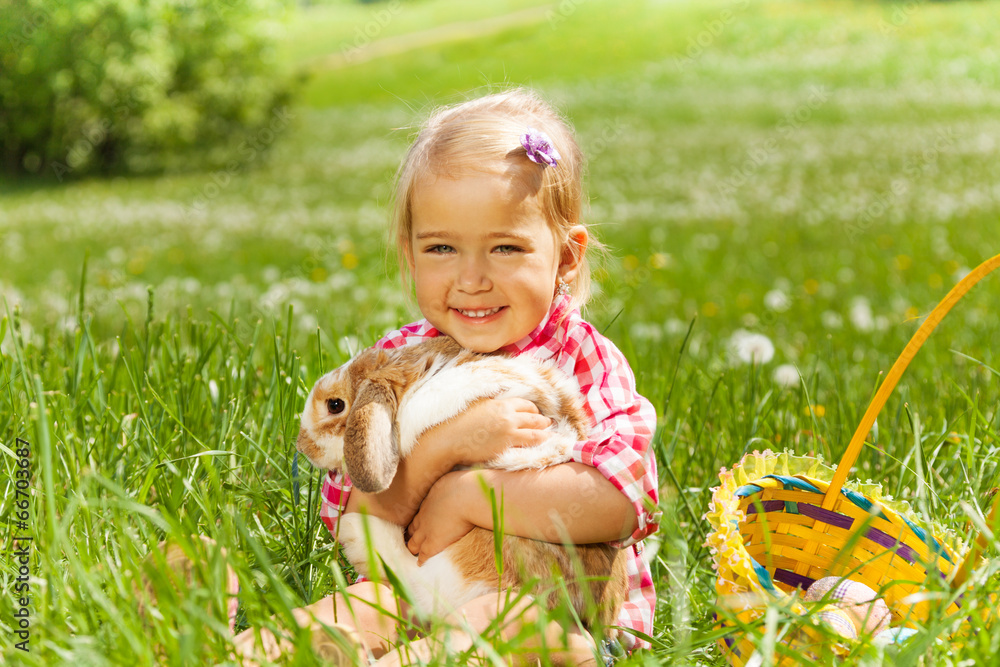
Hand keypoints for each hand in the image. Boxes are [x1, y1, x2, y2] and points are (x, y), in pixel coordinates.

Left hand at [406, 471, 476, 564]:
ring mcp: (426, 531)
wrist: (466, 497)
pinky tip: (420, 565)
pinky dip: (421, 560)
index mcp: (427, 501)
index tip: (419, 524)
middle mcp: (423, 517)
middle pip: (412, 529)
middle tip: (411, 540)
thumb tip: (452, 483)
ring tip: (413, 553)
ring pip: (413, 543)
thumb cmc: (463, 485)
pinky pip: (423, 555)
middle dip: (411, 535)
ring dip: (413, 548)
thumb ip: (447, 485)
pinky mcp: (433, 543)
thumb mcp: (451, 479)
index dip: (418, 521)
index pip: (418, 514)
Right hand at [427, 397, 552, 467]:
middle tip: (548, 423)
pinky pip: (528, 444)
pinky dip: (537, 443)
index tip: (536, 413)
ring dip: (544, 432)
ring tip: (549, 435)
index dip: (533, 409)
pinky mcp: (506, 445)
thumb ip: (492, 403)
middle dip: (542, 420)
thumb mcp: (477, 405)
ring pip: (535, 431)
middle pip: (533, 417)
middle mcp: (507, 415)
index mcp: (500, 403)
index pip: (525, 404)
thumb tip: (499, 402)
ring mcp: (508, 431)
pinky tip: (542, 445)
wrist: (449, 438)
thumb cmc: (458, 422)